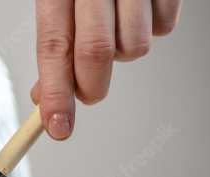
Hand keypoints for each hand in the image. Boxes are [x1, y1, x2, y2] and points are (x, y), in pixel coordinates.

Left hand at [32, 0, 181, 139]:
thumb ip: (54, 37)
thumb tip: (44, 97)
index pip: (54, 45)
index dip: (55, 93)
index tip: (57, 129)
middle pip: (97, 53)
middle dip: (91, 87)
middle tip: (87, 94)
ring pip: (136, 47)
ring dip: (124, 51)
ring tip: (116, 22)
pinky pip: (165, 26)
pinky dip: (153, 26)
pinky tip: (141, 4)